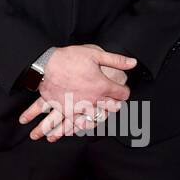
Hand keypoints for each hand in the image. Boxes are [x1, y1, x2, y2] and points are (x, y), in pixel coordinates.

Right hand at [18, 44, 137, 141]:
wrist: (45, 66)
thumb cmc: (69, 58)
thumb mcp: (95, 54)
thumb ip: (116, 60)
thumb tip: (133, 63)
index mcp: (103, 86)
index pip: (122, 94)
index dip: (124, 90)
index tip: (122, 89)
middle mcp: (94, 99)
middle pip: (113, 108)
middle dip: (116, 104)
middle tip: (115, 101)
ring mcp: (81, 108)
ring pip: (98, 118)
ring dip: (102, 115)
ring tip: (101, 111)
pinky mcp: (68, 112)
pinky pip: (79, 124)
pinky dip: (83, 124)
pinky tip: (84, 123)